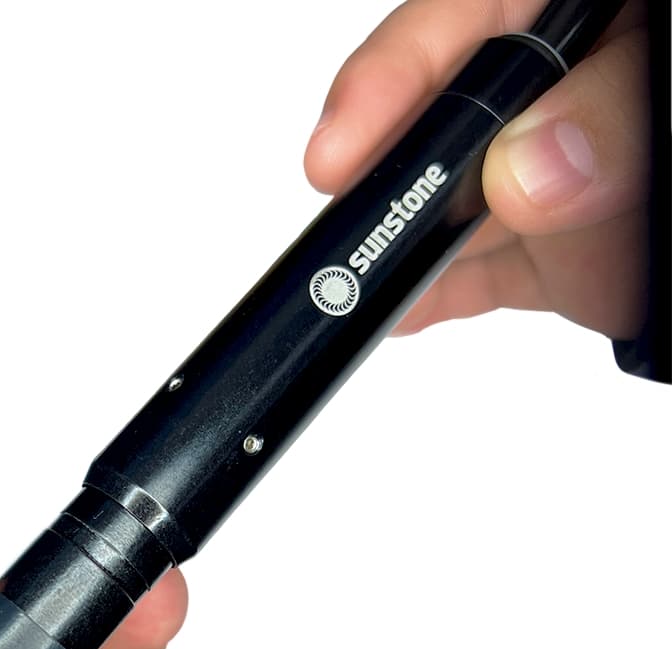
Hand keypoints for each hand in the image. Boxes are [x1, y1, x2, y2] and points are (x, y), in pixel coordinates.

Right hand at [305, 0, 649, 338]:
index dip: (394, 74)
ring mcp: (549, 178)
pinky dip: (436, 298)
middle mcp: (559, 94)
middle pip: (446, 119)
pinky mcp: (548, 252)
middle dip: (387, 170)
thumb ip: (614, 115)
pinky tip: (400, 313)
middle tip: (341, 220)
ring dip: (400, 250)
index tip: (341, 150)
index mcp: (594, 18)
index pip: (473, 19)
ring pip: (452, 209)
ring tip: (355, 283)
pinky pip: (479, 274)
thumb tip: (525, 167)